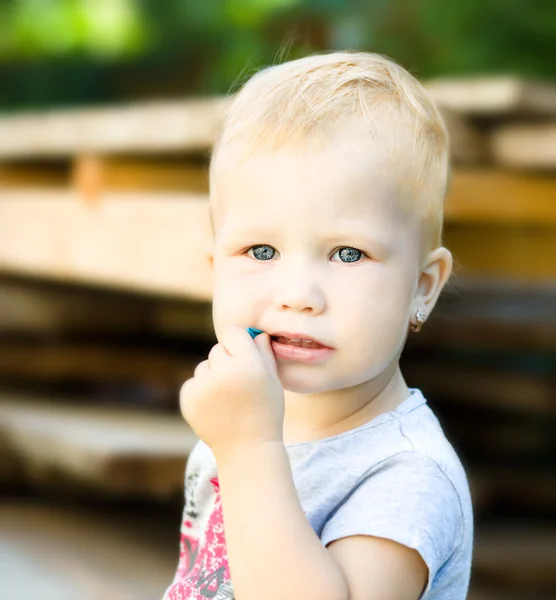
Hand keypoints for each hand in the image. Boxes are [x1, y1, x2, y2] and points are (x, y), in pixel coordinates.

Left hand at [179, 326, 284, 463]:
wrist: (247, 449)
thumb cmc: (266, 412)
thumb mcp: (272, 380)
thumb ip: (264, 353)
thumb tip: (256, 334)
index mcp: (247, 364)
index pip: (234, 332)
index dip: (240, 342)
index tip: (244, 354)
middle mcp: (223, 372)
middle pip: (218, 349)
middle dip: (227, 360)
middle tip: (239, 383)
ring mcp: (203, 386)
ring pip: (204, 366)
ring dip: (213, 375)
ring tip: (228, 399)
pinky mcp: (187, 398)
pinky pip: (193, 383)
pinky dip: (201, 391)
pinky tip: (216, 407)